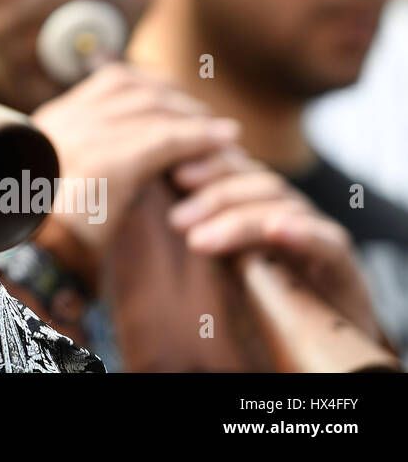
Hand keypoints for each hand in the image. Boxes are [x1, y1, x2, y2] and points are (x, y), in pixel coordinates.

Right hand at [28, 63, 239, 285]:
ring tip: (222, 133)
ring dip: (193, 117)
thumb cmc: (52, 238)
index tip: (179, 100)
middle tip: (207, 118)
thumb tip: (143, 153)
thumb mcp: (64, 185)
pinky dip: (199, 138)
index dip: (152, 86)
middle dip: (176, 98)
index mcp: (48, 124)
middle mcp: (63, 120)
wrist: (32, 263)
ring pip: (151, 108)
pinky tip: (224, 141)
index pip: (110, 82)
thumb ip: (93, 159)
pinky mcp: (107, 161)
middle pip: (132, 88)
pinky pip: (165, 138)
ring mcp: (82, 137)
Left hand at [168, 149, 387, 344]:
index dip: (211, 164)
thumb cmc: (265, 299)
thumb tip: (163, 210)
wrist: (324, 342)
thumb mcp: (226, 261)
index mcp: (263, 204)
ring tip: (200, 241)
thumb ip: (205, 233)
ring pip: (286, 208)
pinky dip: (303, 233)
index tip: (175, 174)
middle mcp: (293, 211)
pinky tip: (278, 230)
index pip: (240, 169)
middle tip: (178, 220)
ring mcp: (321, 235)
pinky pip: (328, 242)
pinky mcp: (343, 266)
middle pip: (260, 182)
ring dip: (240, 221)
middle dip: (216, 196)